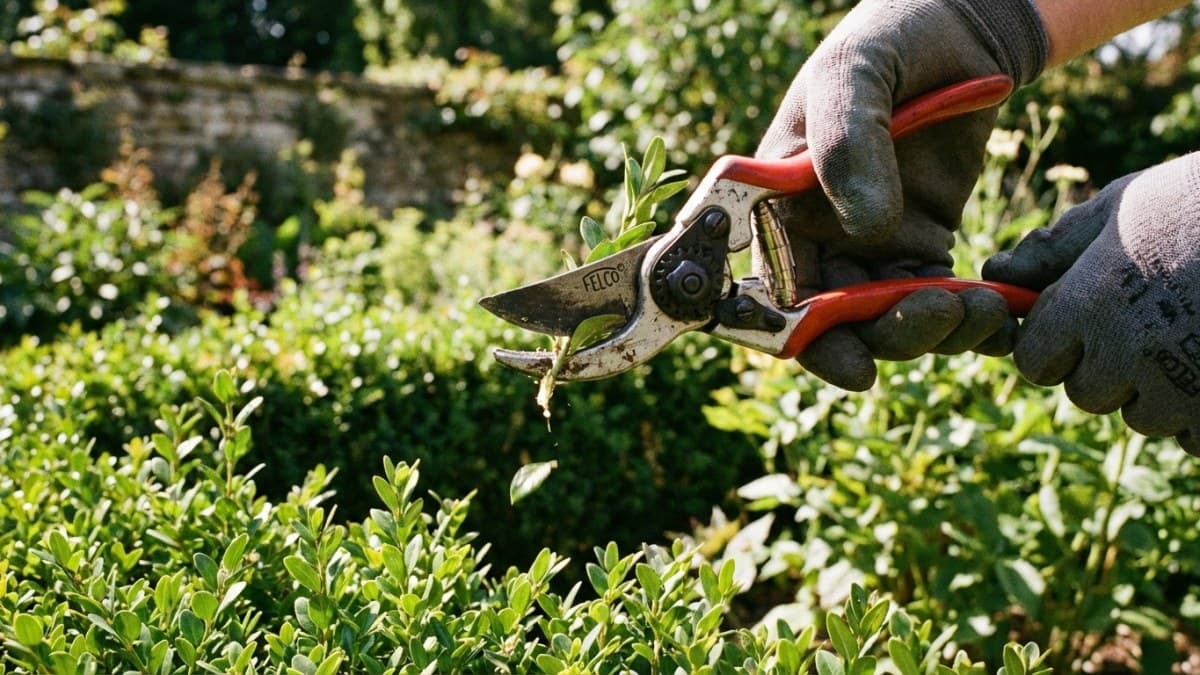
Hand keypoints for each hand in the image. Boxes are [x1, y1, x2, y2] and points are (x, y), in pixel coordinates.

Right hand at [755, 0, 1046, 389]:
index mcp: (780, 207)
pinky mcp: (924, 243)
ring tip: (980, 309)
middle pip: (836, 321)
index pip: (778, 291)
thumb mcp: (853, 75)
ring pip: (888, 319)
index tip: (856, 366)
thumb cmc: (888, 39)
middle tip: (937, 313)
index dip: (808, 340)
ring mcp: (871, 245)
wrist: (960, 28)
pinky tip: (995, 308)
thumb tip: (868, 228)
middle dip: (885, 335)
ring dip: (930, 330)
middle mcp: (818, 236)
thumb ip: (846, 143)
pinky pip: (935, 299)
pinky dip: (963, 316)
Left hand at [983, 153, 1199, 452]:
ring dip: (1163, 391)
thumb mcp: (1121, 206)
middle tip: (1155, 320)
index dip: (1056, 344)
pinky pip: (1194, 439)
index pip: (1035, 361)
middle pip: (1088, 393)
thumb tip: (996, 274)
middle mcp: (1126, 355)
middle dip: (1110, 368)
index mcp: (1088, 306)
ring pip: (1145, 418)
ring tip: (1199, 330)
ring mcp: (1181, 391)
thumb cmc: (1199, 203)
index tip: (1085, 321)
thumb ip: (1054, 248)